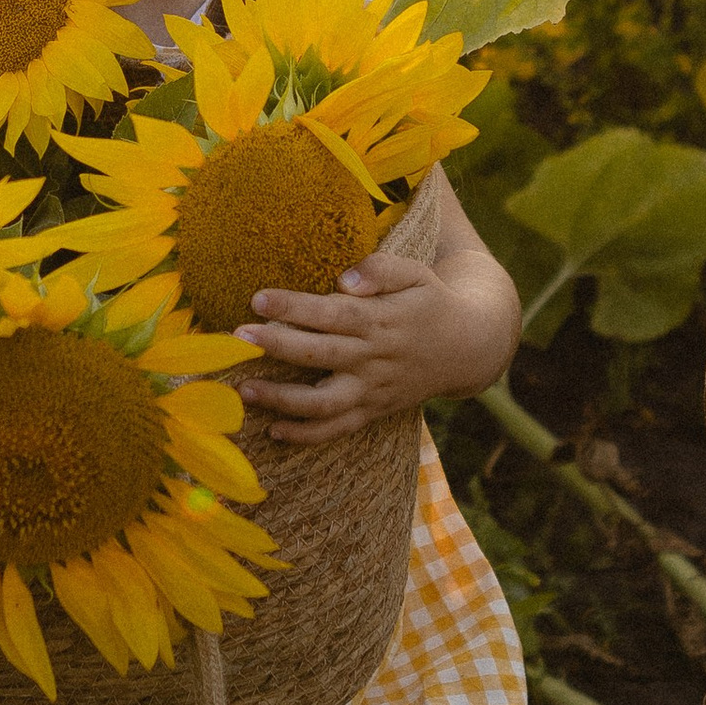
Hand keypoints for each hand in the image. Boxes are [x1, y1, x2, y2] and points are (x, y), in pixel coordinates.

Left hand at [238, 243, 515, 447]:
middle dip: (277, 346)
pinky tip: (273, 430)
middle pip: (321, 355)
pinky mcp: (373, 411)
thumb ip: (382, 269)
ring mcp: (373, 390)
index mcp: (382, 320)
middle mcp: (374, 358)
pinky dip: (307, 435)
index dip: (295, 307)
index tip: (258, 298)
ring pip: (325, 402)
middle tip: (237, 337)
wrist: (468, 348)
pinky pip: (338, 429)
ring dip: (283, 399)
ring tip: (245, 389)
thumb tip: (345, 278)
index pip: (333, 313)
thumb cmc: (431, 301)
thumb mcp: (417, 273)